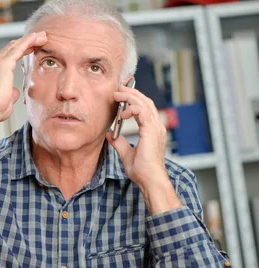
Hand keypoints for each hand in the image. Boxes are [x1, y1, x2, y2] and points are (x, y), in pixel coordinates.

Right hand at [0, 32, 46, 129]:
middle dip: (28, 42)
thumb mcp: (7, 98)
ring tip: (43, 35)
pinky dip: (28, 41)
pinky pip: (18, 48)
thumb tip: (16, 91)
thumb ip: (12, 92)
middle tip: (41, 38)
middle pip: (13, 47)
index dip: (23, 50)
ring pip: (16, 45)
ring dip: (30, 39)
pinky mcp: (3, 63)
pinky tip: (36, 37)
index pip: (10, 56)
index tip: (34, 48)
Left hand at [106, 79, 181, 213]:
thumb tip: (110, 134)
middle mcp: (157, 127)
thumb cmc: (142, 170)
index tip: (121, 94)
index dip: (134, 99)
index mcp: (153, 130)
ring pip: (144, 103)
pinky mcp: (151, 131)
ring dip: (130, 96)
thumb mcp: (126, 153)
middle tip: (118, 87)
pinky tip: (123, 112)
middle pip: (146, 102)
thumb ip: (119, 142)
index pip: (145, 108)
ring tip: (117, 93)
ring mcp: (156, 128)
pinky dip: (132, 108)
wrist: (150, 179)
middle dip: (132, 92)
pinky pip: (142, 112)